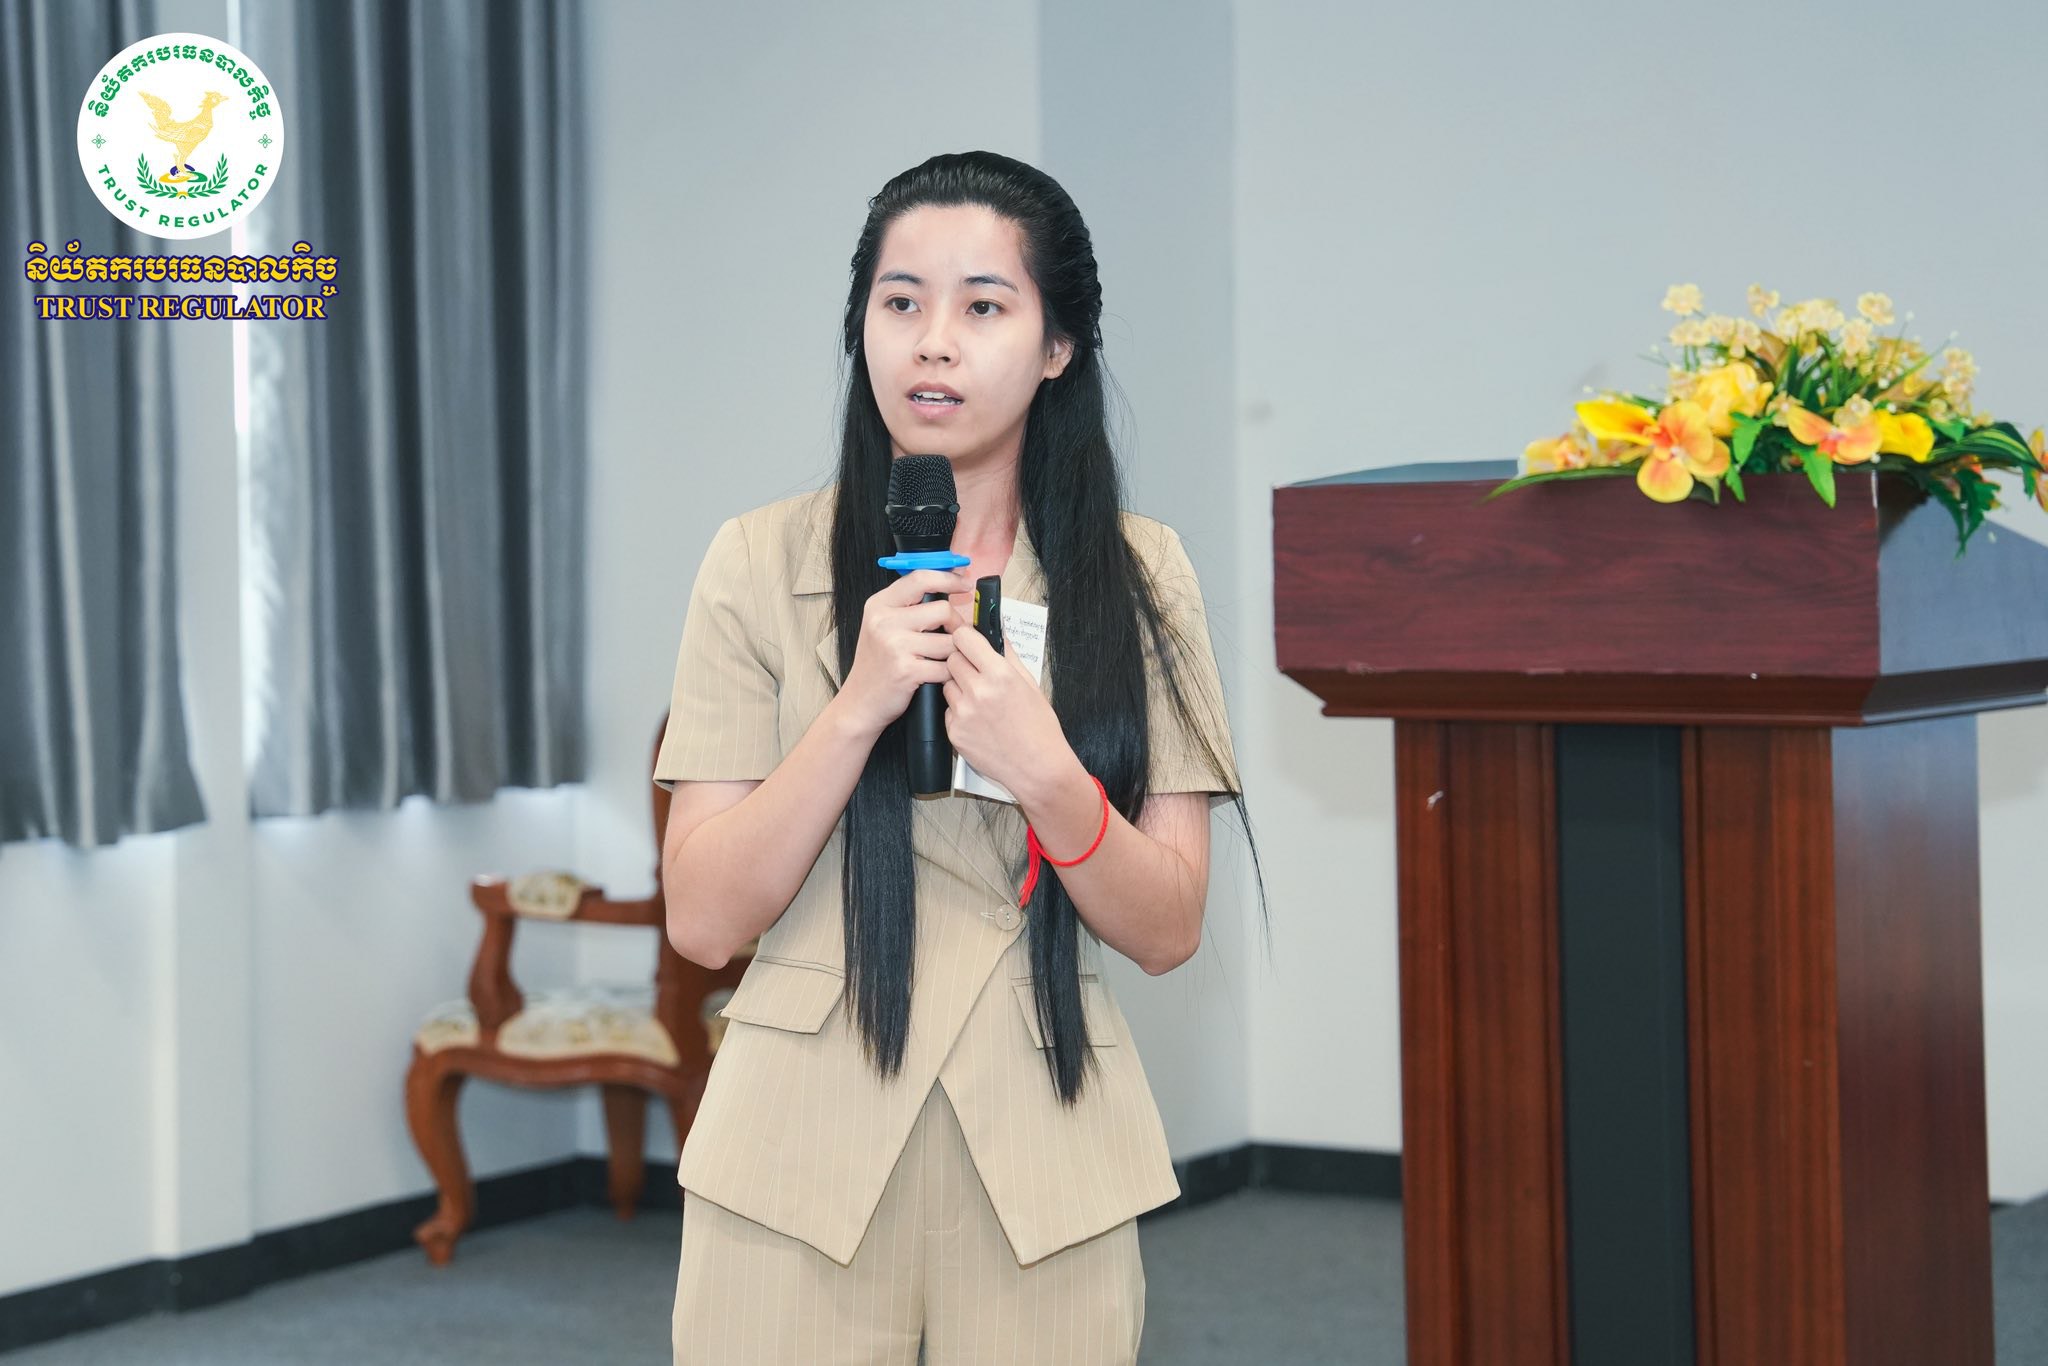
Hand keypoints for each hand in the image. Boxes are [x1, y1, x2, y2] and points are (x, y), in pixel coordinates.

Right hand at [839, 568, 975, 735]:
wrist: (859, 702)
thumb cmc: (876, 665)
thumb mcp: (881, 626)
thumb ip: (908, 606)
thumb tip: (947, 587)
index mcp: (879, 605)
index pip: (920, 578)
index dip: (948, 578)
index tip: (965, 582)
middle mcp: (884, 621)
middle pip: (942, 609)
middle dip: (957, 624)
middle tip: (955, 636)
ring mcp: (894, 645)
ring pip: (950, 640)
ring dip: (954, 652)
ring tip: (944, 660)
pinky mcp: (907, 670)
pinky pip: (946, 666)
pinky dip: (949, 673)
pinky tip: (939, 676)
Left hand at [941, 622, 1069, 797]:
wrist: (1038, 768)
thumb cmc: (1040, 728)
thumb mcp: (1030, 684)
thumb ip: (1009, 655)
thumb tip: (998, 633)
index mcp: (1000, 674)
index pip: (964, 638)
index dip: (965, 638)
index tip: (969, 641)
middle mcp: (978, 691)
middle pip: (952, 659)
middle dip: (962, 662)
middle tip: (978, 674)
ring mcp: (963, 713)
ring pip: (947, 685)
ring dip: (959, 687)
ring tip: (982, 702)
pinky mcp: (954, 732)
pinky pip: (948, 710)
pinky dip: (959, 712)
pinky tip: (979, 721)